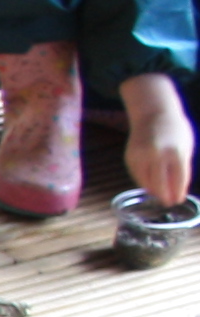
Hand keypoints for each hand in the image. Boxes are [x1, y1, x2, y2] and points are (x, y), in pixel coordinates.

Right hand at [132, 73, 193, 206]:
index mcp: (176, 152)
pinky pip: (137, 175)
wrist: (154, 113)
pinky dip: (143, 181)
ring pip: (146, 182)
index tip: (178, 200)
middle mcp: (158, 155)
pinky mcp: (131, 157)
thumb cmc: (175, 130)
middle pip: (160, 184)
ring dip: (153, 190)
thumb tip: (176, 189)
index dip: (178, 192)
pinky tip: (149, 184)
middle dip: (165, 196)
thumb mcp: (185, 146)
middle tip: (168, 203)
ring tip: (159, 195)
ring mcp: (142, 156)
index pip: (179, 178)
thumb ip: (182, 166)